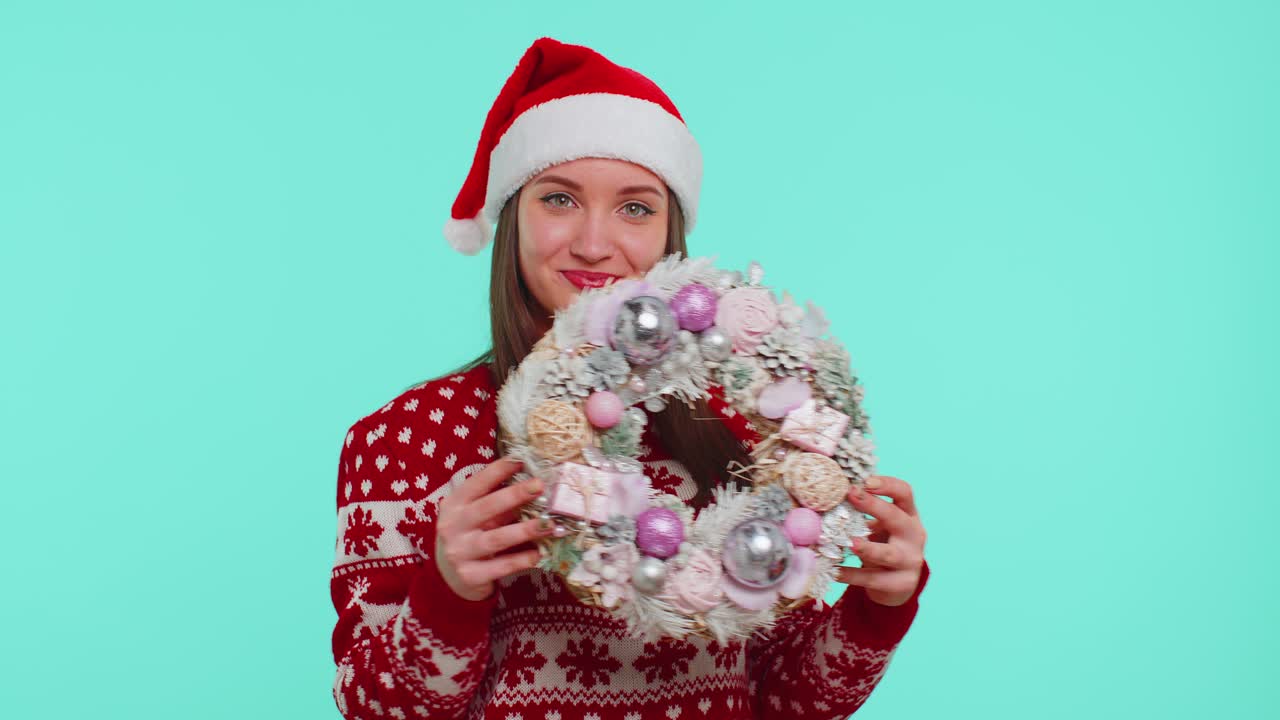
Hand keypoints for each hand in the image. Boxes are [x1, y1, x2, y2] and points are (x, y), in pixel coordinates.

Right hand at [434, 457, 557, 600]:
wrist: (449, 572)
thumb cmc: (471, 532)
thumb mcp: (475, 512)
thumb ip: (495, 498)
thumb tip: (531, 480)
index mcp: (454, 504)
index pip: (477, 483)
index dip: (499, 470)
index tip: (522, 460)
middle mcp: (453, 526)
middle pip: (487, 507)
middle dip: (515, 495)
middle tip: (540, 486)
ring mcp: (460, 552)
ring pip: (496, 539)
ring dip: (525, 530)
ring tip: (548, 524)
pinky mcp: (470, 575)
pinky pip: (500, 567)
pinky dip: (520, 560)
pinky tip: (537, 553)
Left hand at [837, 474, 926, 606]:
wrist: (897, 584)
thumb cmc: (883, 543)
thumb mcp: (879, 524)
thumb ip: (863, 511)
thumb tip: (828, 493)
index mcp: (909, 515)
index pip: (904, 493)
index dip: (887, 484)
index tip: (865, 481)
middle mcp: (914, 535)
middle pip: (897, 518)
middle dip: (874, 506)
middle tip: (851, 495)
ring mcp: (910, 561)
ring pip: (888, 553)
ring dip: (868, 548)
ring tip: (851, 543)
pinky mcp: (900, 583)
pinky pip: (872, 579)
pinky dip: (852, 575)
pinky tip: (834, 571)